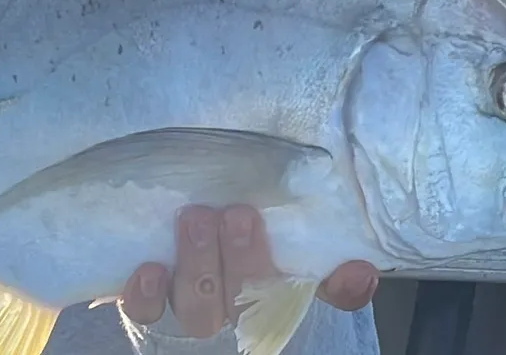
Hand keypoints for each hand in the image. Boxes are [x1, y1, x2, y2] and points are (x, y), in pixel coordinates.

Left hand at [118, 204, 378, 335]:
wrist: (168, 199)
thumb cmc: (229, 193)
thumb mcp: (269, 195)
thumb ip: (306, 217)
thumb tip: (358, 256)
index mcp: (279, 277)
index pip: (325, 291)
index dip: (342, 286)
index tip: (352, 268)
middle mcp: (241, 299)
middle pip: (251, 301)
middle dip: (247, 262)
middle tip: (240, 215)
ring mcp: (196, 300)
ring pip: (201, 310)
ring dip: (200, 267)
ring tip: (195, 219)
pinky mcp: (151, 298)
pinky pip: (147, 312)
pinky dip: (148, 296)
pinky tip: (149, 271)